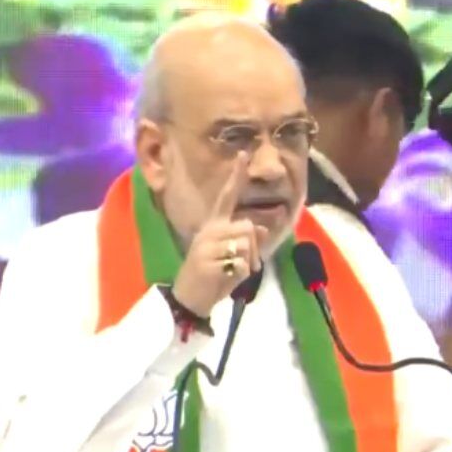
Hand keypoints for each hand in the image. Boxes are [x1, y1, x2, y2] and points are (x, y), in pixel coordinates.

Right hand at [172, 153, 269, 316]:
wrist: (190, 297)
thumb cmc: (213, 276)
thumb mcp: (232, 256)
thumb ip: (246, 241)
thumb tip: (261, 229)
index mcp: (214, 225)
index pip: (227, 197)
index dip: (236, 176)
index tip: (243, 153)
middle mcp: (209, 231)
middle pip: (247, 227)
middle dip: (255, 248)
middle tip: (249, 265)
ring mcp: (207, 246)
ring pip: (245, 244)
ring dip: (248, 263)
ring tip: (235, 272)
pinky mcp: (208, 262)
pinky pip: (241, 263)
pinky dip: (242, 274)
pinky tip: (227, 279)